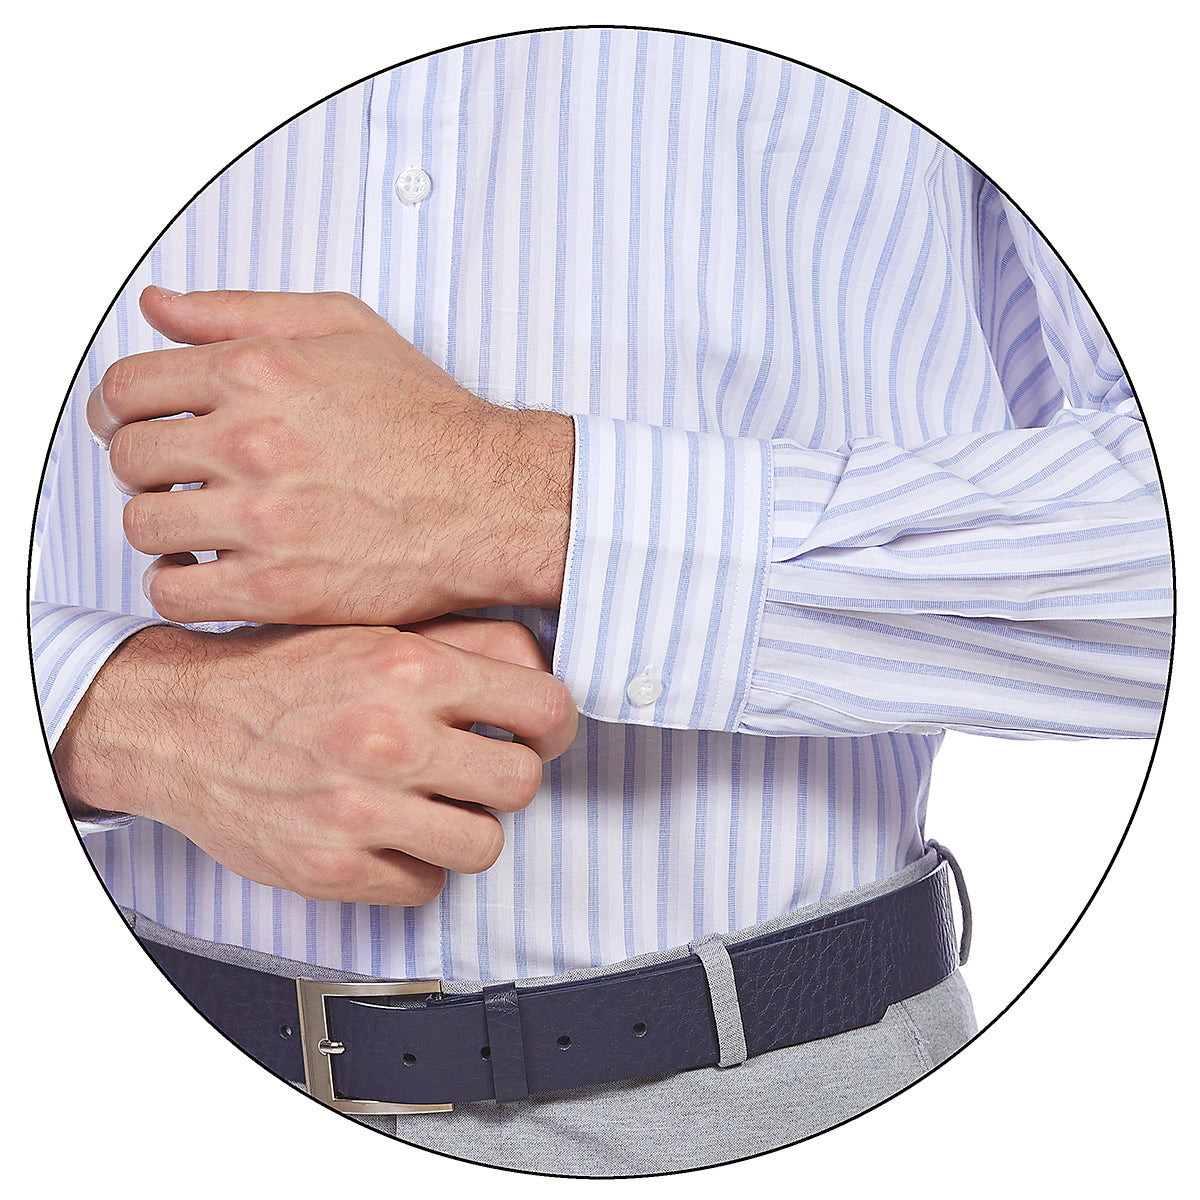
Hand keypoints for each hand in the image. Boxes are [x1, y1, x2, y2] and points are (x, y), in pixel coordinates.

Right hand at [53, 617, 576, 905]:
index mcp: (411, 669)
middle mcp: (391, 736)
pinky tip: (388, 836)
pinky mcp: (329, 866)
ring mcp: (360, 807)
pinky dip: (415, 868)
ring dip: (466, 829)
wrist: (180, 723)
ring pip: (484, 845)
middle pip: (524, 783)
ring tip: (434, 807)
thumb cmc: (282, 674)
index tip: (538, 734)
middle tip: (481, 773)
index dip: (553, 725)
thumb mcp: (375, 631)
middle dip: (510, 780)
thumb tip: (541, 667)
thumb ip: (464, 643)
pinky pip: (424, 886)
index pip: (545, 707)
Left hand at [87, 288, 574, 625]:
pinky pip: (175, 591)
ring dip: (159, 526)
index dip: (118, 409)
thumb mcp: (346, 328)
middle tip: (173, 478)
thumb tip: (159, 306)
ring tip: (194, 526)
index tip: (134, 426)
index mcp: (258, 370)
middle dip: (141, 467)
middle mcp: (251, 441)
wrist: (491, 499)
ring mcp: (263, 518)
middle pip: (128, 458)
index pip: (127, 387)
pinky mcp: (279, 587)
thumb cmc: (428, 419)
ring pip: (143, 526)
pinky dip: (176, 584)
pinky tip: (207, 571)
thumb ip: (242, 310)